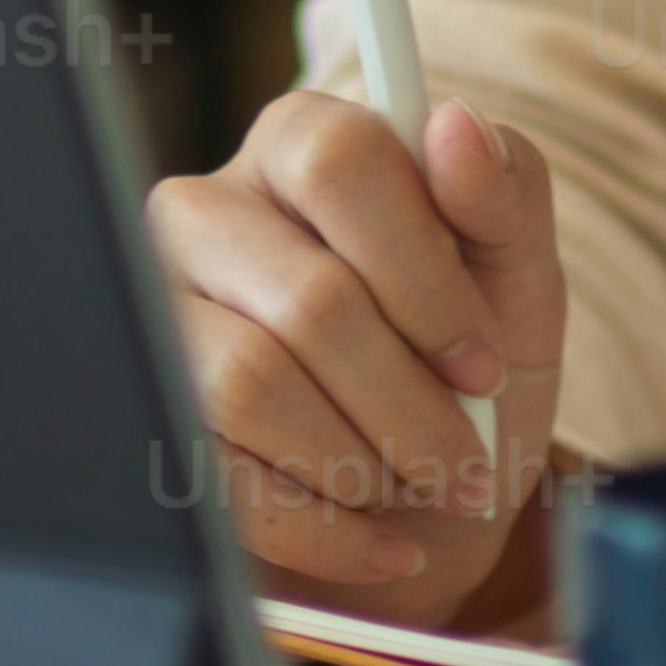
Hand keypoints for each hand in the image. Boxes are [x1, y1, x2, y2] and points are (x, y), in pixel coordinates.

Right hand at [148, 84, 567, 628]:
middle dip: (410, 404)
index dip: (424, 277)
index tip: (483, 364)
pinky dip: (326, 530)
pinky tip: (378, 541)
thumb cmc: (466, 375)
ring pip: (251, 383)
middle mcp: (205, 214)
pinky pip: (220, 478)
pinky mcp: (147, 418)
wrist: (424, 508)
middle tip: (464, 461)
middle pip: (308, 298)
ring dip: (363, 463)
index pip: (340, 163)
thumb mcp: (518, 281)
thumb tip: (456, 125)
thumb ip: (506, 194)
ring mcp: (156, 315)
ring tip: (411, 487)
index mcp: (300, 148)